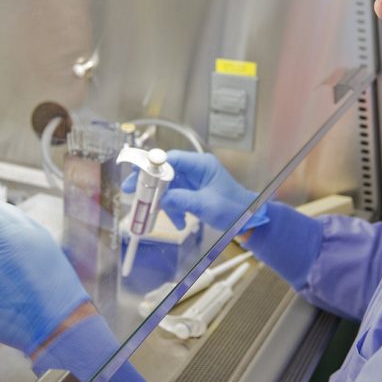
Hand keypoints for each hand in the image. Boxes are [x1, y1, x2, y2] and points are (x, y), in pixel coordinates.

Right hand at [123, 150, 267, 231]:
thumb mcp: (207, 205)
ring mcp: (194, 181)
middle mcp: (196, 169)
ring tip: (161, 216)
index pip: (172, 159)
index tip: (137, 175)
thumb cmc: (234, 208)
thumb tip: (162, 199)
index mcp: (202, 165)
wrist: (249, 219)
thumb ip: (183, 200)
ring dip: (164, 202)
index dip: (152, 166)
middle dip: (151, 185)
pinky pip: (175, 197)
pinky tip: (179, 222)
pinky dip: (174, 209)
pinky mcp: (192, 192)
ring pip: (168, 186)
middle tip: (132, 192)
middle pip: (165, 172)